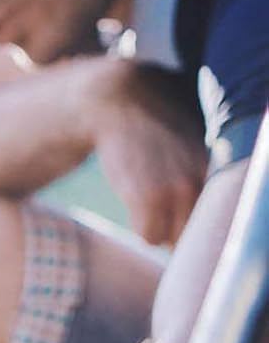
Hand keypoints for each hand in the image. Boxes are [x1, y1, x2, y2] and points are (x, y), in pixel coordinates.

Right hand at [86, 60, 207, 246]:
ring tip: (151, 207)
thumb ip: (206, 171)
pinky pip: (149, 235)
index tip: (190, 223)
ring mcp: (175, 189)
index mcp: (220, 166)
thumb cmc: (156, 123)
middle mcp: (202, 179)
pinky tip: (137, 208)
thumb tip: (208, 209)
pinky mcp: (147, 197)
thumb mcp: (195, 142)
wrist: (122, 104)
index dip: (203, 224)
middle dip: (181, 229)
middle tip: (166, 214)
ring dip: (161, 230)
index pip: (220, 216)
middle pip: (196, 231)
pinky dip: (143, 229)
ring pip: (172, 237)